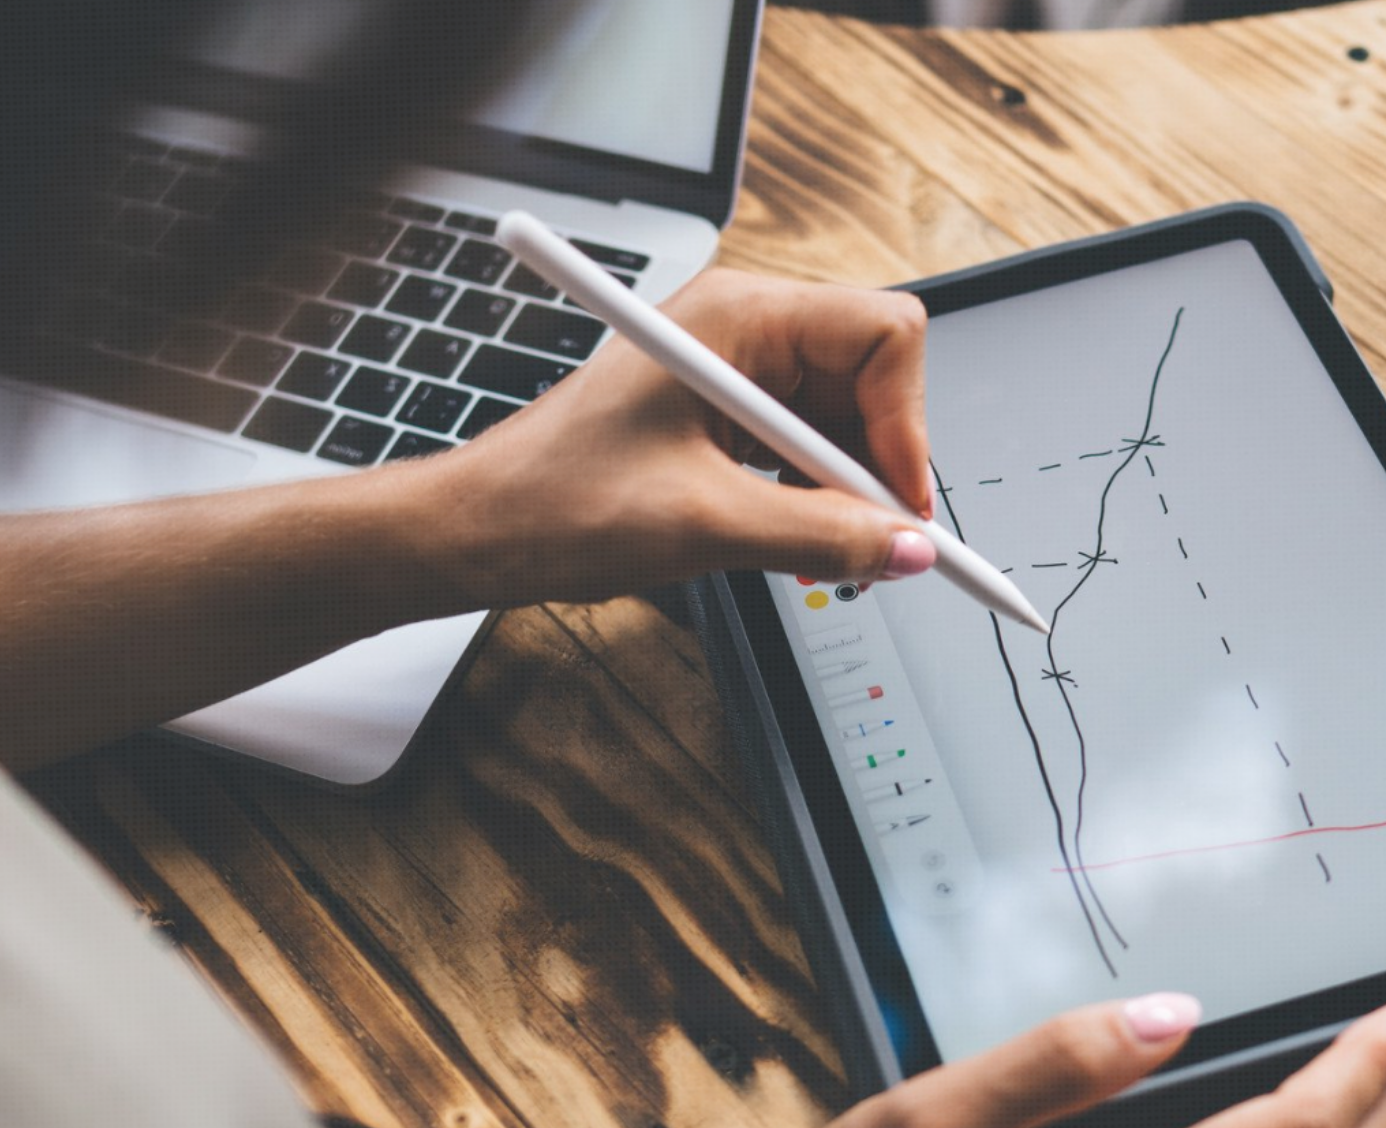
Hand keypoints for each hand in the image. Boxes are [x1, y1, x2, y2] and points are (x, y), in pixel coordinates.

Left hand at [409, 268, 937, 608]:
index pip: (883, 334)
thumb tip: (906, 549)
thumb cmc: (556, 503)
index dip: (904, 424)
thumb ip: (820, 534)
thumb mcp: (705, 525)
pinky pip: (800, 445)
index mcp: (738, 317)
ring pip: (840, 420)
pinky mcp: (718, 413)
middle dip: (877, 466)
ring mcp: (730, 370)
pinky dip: (809, 498)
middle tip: (872, 546)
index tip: (897, 505)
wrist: (479, 530)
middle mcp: (741, 329)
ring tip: (816, 553)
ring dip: (842, 492)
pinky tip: (789, 541)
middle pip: (871, 378)